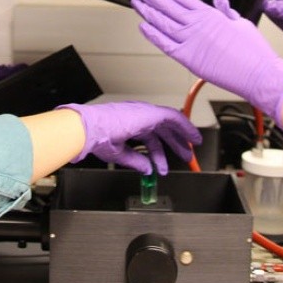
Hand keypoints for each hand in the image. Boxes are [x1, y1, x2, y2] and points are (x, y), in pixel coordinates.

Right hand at [58, 101, 202, 174]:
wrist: (90, 129)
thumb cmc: (96, 137)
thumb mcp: (119, 154)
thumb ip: (136, 161)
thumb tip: (147, 169)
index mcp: (129, 124)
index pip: (150, 137)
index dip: (159, 150)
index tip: (164, 161)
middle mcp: (138, 117)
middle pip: (162, 131)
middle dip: (174, 145)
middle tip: (184, 156)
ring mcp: (144, 113)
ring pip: (170, 123)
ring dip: (181, 137)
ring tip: (191, 151)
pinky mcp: (150, 113)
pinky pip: (173, 117)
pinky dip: (184, 126)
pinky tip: (192, 136)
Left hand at [128, 0, 282, 125]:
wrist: (259, 74)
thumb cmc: (254, 51)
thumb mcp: (241, 22)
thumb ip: (226, 11)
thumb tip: (219, 1)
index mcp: (209, 14)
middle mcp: (197, 25)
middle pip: (166, 4)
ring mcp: (191, 41)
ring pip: (162, 22)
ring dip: (146, 10)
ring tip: (134, 0)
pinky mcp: (188, 59)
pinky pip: (165, 44)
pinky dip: (153, 35)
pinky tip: (143, 26)